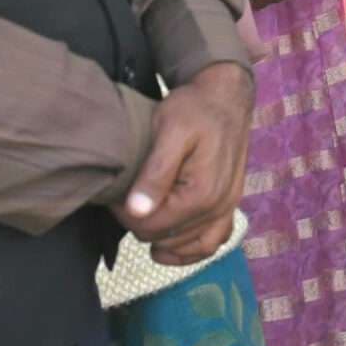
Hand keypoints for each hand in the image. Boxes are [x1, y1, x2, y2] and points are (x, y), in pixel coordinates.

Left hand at [114, 61, 252, 263]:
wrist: (226, 96)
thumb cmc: (195, 108)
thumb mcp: (170, 131)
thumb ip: (155, 173)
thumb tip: (137, 211)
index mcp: (202, 193)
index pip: (151, 227)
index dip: (125, 214)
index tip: (116, 193)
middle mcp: (219, 207)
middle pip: (166, 238)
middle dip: (142, 222)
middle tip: (128, 197)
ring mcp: (227, 209)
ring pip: (188, 247)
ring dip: (162, 238)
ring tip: (144, 215)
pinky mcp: (229, 205)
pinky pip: (212, 242)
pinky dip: (190, 250)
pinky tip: (168, 245)